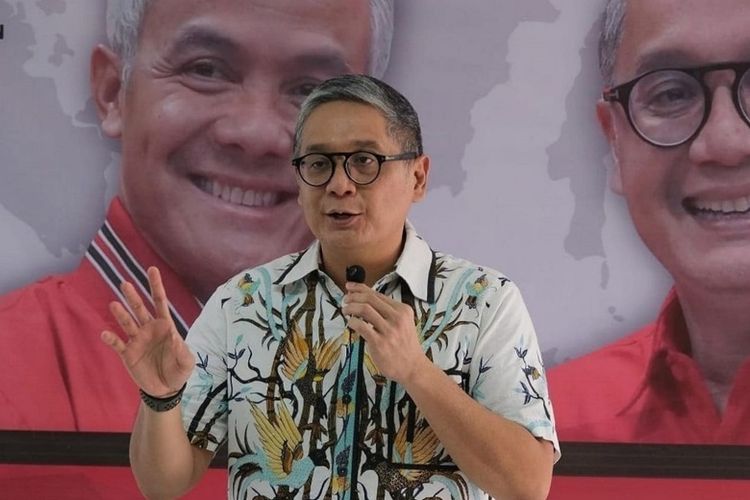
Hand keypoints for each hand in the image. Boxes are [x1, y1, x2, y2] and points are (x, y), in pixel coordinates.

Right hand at [101, 266, 194, 396]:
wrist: (165, 389)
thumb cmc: (179, 371)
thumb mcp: (187, 362)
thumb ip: (182, 350)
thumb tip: (174, 337)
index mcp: (165, 326)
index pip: (160, 302)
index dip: (156, 286)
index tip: (152, 269)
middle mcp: (149, 329)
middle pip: (140, 309)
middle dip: (133, 297)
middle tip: (125, 283)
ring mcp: (137, 340)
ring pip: (127, 323)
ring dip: (121, 314)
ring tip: (114, 304)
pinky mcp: (128, 353)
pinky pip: (118, 344)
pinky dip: (111, 339)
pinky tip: (105, 333)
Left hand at [342, 282, 429, 384]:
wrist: (413, 367)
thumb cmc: (406, 346)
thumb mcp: (403, 323)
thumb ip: (388, 312)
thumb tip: (365, 300)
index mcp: (403, 310)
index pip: (378, 294)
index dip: (361, 288)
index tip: (350, 287)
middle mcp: (397, 318)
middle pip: (370, 298)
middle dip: (354, 296)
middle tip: (346, 299)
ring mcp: (389, 330)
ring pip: (365, 309)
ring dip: (351, 307)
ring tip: (345, 310)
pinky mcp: (379, 343)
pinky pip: (361, 326)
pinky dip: (352, 322)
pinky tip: (350, 323)